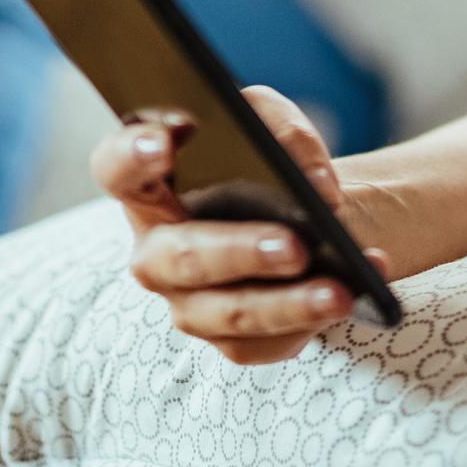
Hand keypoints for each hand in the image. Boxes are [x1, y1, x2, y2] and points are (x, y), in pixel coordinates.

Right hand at [90, 84, 396, 365]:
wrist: (302, 215)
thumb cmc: (264, 164)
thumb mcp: (268, 123)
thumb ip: (277, 124)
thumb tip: (313, 181)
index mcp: (149, 187)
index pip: (116, 169)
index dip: (130, 156)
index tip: (163, 143)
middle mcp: (156, 251)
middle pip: (181, 256)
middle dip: (238, 251)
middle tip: (293, 244)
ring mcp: (188, 302)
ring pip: (228, 313)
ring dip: (287, 304)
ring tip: (339, 289)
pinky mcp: (230, 340)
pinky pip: (264, 343)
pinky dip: (312, 321)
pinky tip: (350, 297)